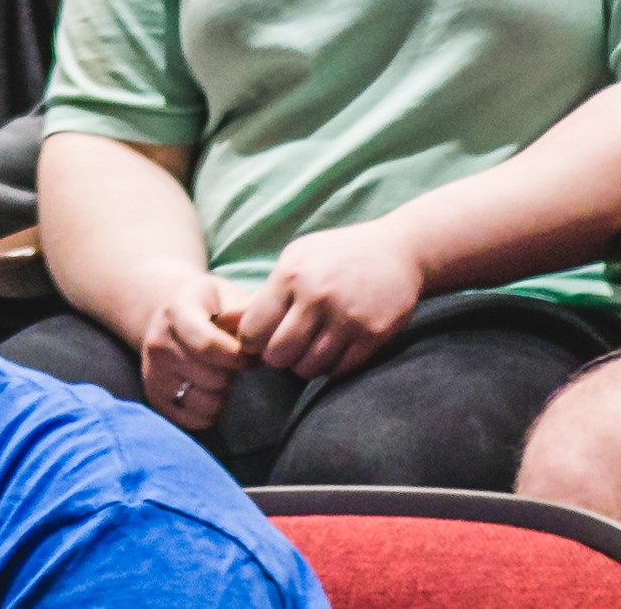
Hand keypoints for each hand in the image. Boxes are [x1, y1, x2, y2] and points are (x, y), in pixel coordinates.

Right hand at [138, 271, 253, 430]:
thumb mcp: (226, 293)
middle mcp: (159, 344)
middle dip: (232, 373)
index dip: (239, 357)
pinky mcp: (155, 398)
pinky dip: (210, 412)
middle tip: (232, 362)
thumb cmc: (205, 305)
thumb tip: (260, 334)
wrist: (164, 315)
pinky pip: (196, 421)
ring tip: (218, 373)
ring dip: (222, 392)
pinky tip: (207, 389)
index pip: (208, 345)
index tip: (252, 356)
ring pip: (207, 403)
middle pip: (213, 378)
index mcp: (177, 312)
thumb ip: (245, 310)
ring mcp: (154, 373)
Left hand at [237, 221, 426, 380]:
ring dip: (306, 365)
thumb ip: (263, 293)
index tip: (264, 338)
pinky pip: (339, 370)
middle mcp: (317, 296)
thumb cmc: (337, 256)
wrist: (399, 250)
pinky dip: (332, 367)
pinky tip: (334, 348)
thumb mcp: (296, 260)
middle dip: (278, 358)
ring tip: (312, 347)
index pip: (253, 331)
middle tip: (289, 346)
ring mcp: (346, 317)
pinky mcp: (372, 334)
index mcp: (291, 275)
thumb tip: (221, 322)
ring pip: (308, 368)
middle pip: (278, 356)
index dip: (253, 342)